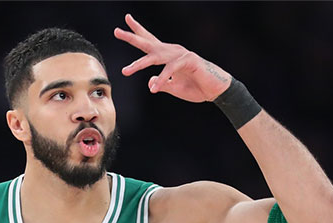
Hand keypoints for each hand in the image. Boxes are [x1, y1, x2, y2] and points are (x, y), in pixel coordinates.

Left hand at [114, 14, 231, 101]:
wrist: (217, 91)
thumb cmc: (197, 87)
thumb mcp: (175, 88)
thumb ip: (162, 83)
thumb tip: (150, 81)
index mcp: (168, 56)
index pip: (150, 41)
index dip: (137, 31)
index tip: (125, 21)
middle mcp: (172, 52)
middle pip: (148, 42)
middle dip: (132, 37)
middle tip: (116, 31)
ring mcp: (180, 55)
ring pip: (155, 57)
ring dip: (139, 65)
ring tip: (125, 71)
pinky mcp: (188, 61)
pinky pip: (170, 70)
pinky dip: (162, 80)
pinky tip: (153, 88)